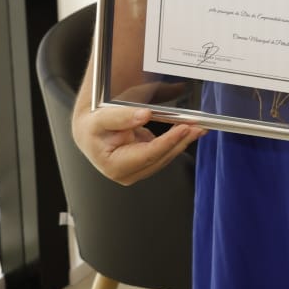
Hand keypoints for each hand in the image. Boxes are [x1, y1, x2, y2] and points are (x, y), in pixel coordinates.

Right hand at [72, 100, 203, 185]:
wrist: (90, 131)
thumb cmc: (94, 126)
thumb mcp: (102, 118)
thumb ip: (122, 117)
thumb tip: (143, 115)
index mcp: (114, 165)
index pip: (148, 154)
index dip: (168, 141)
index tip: (183, 128)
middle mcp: (127, 173)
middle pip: (161, 157)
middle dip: (181, 141)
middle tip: (197, 126)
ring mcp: (138, 170)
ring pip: (166, 156)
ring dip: (183, 142)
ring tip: (198, 127)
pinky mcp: (145, 162)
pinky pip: (165, 152)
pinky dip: (177, 141)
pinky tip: (188, 131)